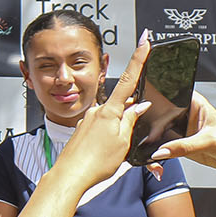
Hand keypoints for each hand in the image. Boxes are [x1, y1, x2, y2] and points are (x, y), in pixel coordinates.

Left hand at [57, 40, 153, 188]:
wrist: (70, 176)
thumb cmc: (95, 163)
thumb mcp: (123, 142)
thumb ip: (131, 121)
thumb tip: (138, 106)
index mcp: (109, 111)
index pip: (129, 79)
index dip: (139, 59)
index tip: (145, 40)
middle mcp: (96, 111)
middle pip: (121, 104)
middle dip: (129, 117)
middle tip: (124, 140)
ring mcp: (88, 120)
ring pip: (111, 119)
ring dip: (118, 131)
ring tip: (111, 152)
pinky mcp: (83, 130)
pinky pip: (101, 128)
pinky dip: (108, 137)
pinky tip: (104, 152)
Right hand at [151, 91, 215, 172]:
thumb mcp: (208, 141)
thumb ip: (184, 146)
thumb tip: (161, 151)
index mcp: (193, 102)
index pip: (168, 99)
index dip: (156, 106)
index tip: (146, 117)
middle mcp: (183, 113)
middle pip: (158, 116)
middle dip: (151, 127)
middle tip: (149, 138)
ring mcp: (179, 128)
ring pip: (157, 132)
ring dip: (152, 141)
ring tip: (150, 149)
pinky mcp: (177, 142)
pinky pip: (161, 146)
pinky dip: (157, 152)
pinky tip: (156, 156)